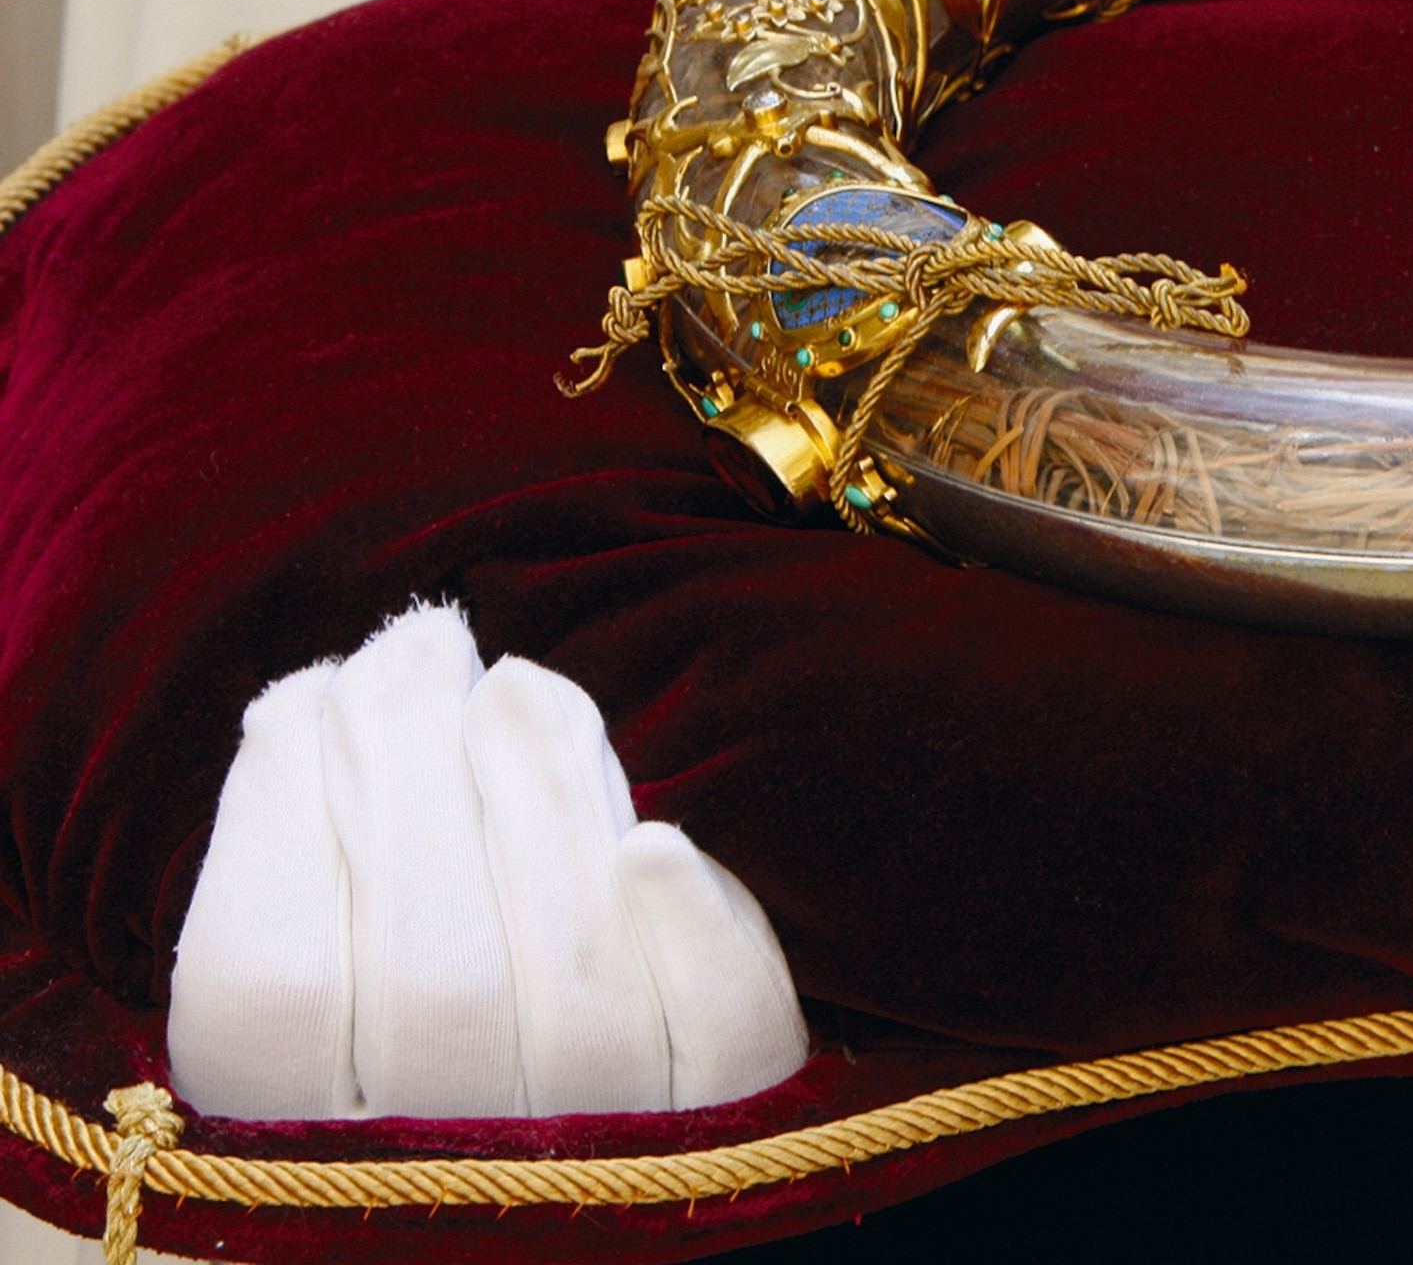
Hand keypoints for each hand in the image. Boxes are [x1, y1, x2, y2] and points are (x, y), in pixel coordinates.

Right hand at [167, 604, 807, 1119]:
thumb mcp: (332, 985)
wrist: (573, 1182)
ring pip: (581, 1001)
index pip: (267, 993)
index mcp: (303, 1161)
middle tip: (421, 645)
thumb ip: (322, 871)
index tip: (309, 687)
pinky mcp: (728, 1127)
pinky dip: (695, 934)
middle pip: (435, 983)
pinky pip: (720, 1044)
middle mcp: (452, 1183)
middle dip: (416, 779)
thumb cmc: (411, 1045)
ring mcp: (601, 1162)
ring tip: (513, 682)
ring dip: (544, 811)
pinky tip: (657, 838)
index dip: (280, 820)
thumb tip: (313, 697)